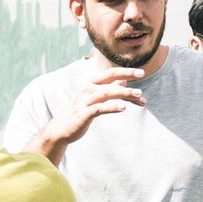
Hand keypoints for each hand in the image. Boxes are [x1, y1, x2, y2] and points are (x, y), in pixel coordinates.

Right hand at [30, 67, 146, 161]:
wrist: (60, 129)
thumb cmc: (79, 112)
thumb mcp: (94, 98)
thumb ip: (108, 88)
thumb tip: (124, 80)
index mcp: (90, 84)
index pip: (110, 73)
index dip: (126, 71)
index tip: (141, 73)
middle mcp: (87, 89)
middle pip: (110, 83)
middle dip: (127, 84)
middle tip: (141, 91)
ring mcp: (84, 101)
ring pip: (107, 93)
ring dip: (124, 94)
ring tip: (138, 96)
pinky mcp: (83, 114)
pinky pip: (99, 108)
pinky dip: (112, 107)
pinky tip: (123, 108)